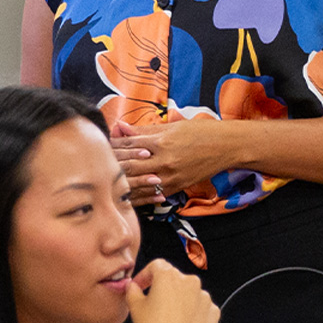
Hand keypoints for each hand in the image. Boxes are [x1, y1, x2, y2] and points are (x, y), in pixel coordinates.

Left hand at [111, 119, 231, 204]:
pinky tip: (124, 196)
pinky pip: (151, 195)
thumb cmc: (201, 132)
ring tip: (104, 182)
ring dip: (120, 183)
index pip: (128, 145)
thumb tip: (121, 127)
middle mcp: (163, 161)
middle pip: (129, 165)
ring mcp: (170, 177)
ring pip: (137, 183)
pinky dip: (137, 196)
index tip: (101, 144)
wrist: (227, 147)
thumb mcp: (172, 126)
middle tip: (96, 164)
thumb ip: (144, 130)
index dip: (113, 145)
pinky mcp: (175, 188)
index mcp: (161, 141)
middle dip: (112, 165)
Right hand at [127, 259, 219, 322]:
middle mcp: (189, 282)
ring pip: (189, 294)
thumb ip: (132, 290)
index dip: (145, 275)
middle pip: (174, 280)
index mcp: (169, 276)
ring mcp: (203, 296)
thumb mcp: (135, 308)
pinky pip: (201, 307)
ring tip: (169, 319)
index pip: (156, 266)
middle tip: (154, 305)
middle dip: (163, 290)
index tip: (140, 285)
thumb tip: (132, 287)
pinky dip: (193, 313)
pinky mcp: (213, 311)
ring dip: (180, 301)